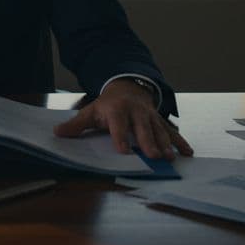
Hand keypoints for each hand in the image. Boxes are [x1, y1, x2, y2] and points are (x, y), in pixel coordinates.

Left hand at [53, 80, 192, 159]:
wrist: (127, 87)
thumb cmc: (107, 105)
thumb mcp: (90, 112)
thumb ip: (75, 125)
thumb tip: (57, 133)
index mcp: (116, 111)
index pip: (118, 125)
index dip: (120, 138)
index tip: (124, 151)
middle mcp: (135, 112)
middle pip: (142, 128)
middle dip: (149, 142)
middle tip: (154, 156)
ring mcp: (150, 116)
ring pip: (159, 130)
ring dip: (166, 144)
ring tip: (171, 158)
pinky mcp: (159, 120)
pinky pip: (171, 131)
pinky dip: (180, 141)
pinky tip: (187, 153)